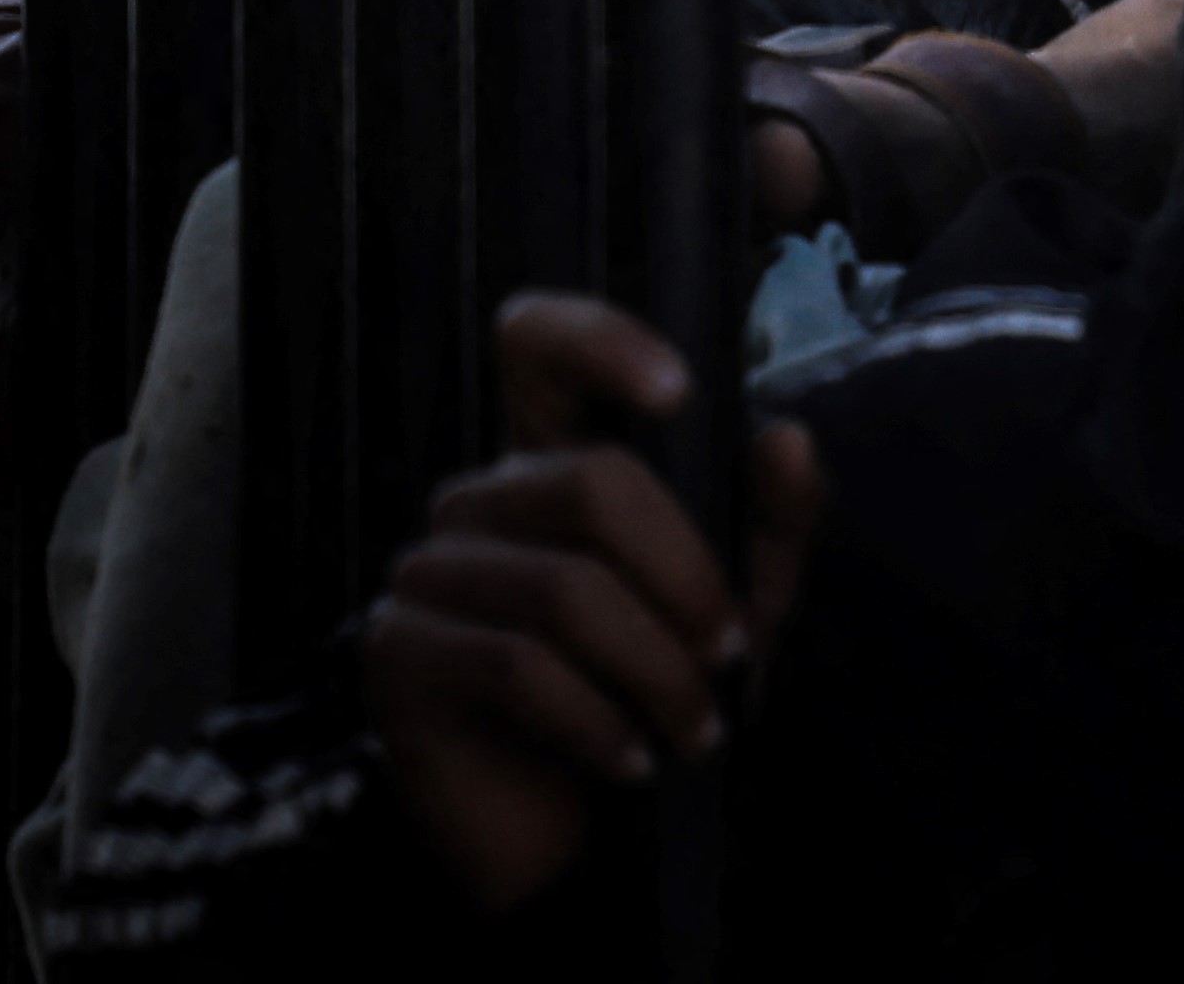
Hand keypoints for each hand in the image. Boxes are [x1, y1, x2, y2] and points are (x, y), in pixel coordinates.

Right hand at [355, 295, 826, 909]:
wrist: (581, 842)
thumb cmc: (655, 697)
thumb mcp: (739, 604)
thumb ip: (771, 522)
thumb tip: (785, 437)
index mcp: (553, 464)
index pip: (537, 346)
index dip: (598, 341)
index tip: (678, 391)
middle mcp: (480, 502)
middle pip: (592, 482)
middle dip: (687, 577)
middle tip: (731, 656)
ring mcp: (428, 574)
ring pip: (563, 588)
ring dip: (654, 667)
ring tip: (694, 729)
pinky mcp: (398, 654)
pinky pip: (514, 665)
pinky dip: (595, 717)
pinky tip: (630, 758)